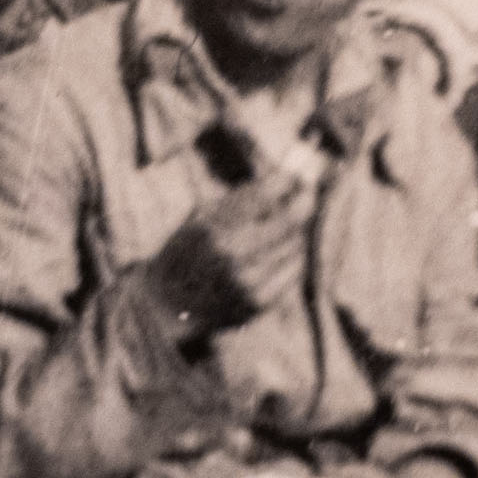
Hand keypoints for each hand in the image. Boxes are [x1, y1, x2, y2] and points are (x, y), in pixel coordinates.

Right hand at [142, 170, 314, 343]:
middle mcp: (233, 254)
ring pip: (295, 244)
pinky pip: (294, 269)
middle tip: (307, 194)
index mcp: (214, 227)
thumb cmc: (188, 250)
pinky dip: (292, 256)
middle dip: (303, 202)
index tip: (296, 175)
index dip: (287, 182)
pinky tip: (278, 253)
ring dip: (295, 231)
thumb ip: (242, 198)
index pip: (264, 196)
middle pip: (289, 220)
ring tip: (282, 228)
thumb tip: (287, 178)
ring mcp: (249, 280)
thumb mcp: (203, 215)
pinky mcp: (261, 301)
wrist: (170, 302)